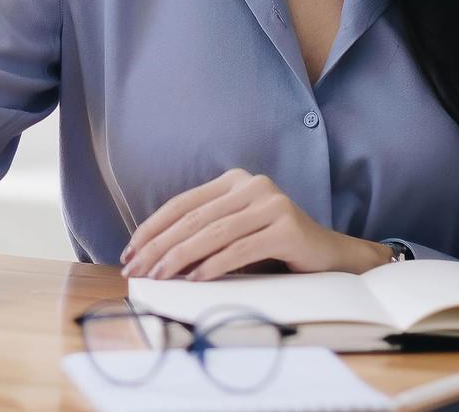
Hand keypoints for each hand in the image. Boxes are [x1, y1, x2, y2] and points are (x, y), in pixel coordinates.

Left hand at [119, 168, 390, 280]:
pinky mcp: (286, 226)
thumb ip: (202, 233)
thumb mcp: (234, 233)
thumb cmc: (274, 247)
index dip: (152, 228)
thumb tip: (152, 257)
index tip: (129, 252)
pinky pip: (240, 248)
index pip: (182, 204)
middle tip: (136, 269)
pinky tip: (194, 278)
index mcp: (234, 180)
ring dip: (180, 257)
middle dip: (159, 246)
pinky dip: (213, 265)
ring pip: (213, 233)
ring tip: (158, 276)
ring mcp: (271, 203)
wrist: (329, 255)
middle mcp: (252, 185)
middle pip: (194, 219)